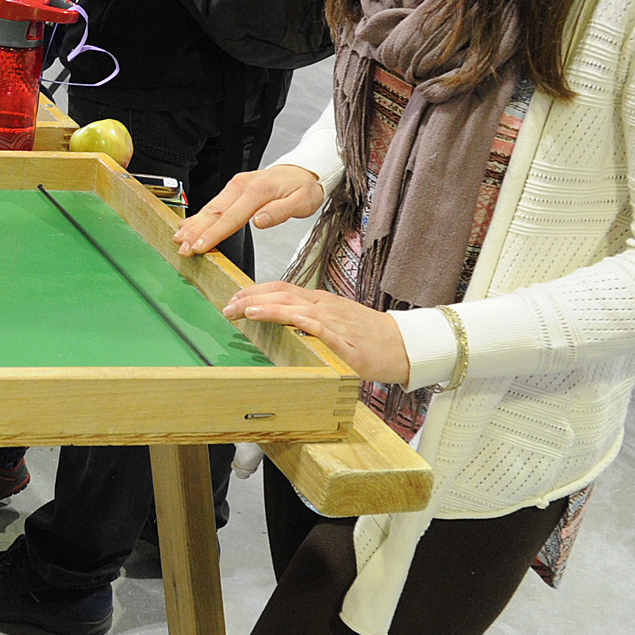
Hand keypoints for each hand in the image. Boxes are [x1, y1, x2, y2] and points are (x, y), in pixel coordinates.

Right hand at [174, 165, 325, 255]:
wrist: (302, 170)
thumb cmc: (304, 188)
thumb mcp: (303, 201)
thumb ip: (280, 212)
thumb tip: (259, 221)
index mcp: (257, 191)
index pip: (230, 218)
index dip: (212, 235)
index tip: (198, 247)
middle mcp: (241, 185)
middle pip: (214, 212)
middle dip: (195, 231)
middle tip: (181, 247)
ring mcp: (235, 185)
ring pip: (210, 207)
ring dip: (193, 224)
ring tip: (178, 238)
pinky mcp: (233, 188)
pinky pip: (214, 203)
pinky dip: (200, 215)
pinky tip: (188, 224)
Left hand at [222, 281, 409, 384]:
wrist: (406, 345)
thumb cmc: (369, 336)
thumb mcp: (334, 322)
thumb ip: (307, 320)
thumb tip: (278, 322)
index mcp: (320, 302)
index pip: (281, 289)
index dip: (255, 291)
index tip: (233, 298)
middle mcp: (325, 307)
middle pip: (283, 294)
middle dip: (252, 299)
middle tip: (228, 307)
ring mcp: (335, 322)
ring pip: (298, 308)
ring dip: (269, 308)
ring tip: (246, 311)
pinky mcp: (347, 341)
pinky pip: (323, 328)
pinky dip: (303, 322)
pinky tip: (288, 320)